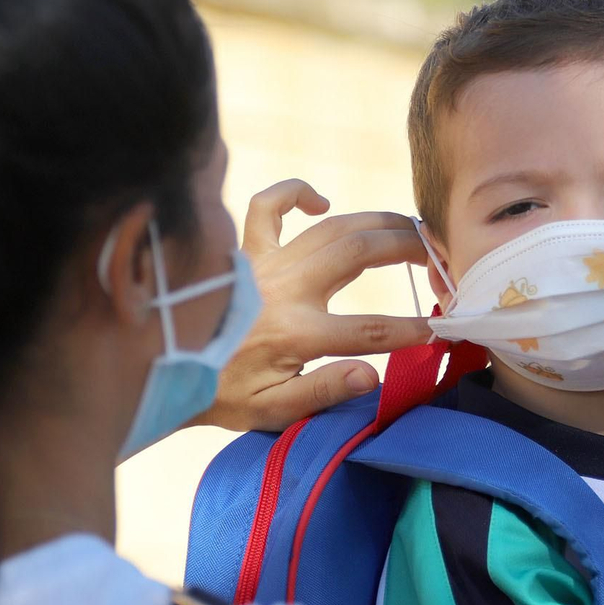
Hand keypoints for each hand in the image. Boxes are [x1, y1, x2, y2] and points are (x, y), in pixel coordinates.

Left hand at [194, 180, 431, 431]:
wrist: (161, 367)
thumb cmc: (220, 394)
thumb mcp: (271, 411)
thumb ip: (323, 392)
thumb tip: (370, 376)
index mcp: (295, 333)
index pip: (370, 331)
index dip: (412, 328)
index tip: (442, 327)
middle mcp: (284, 289)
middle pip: (359, 251)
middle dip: (409, 248)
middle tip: (439, 255)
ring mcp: (265, 263)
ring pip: (333, 226)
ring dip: (379, 221)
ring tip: (412, 229)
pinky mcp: (245, 250)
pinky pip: (267, 206)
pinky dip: (295, 193)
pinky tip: (322, 202)